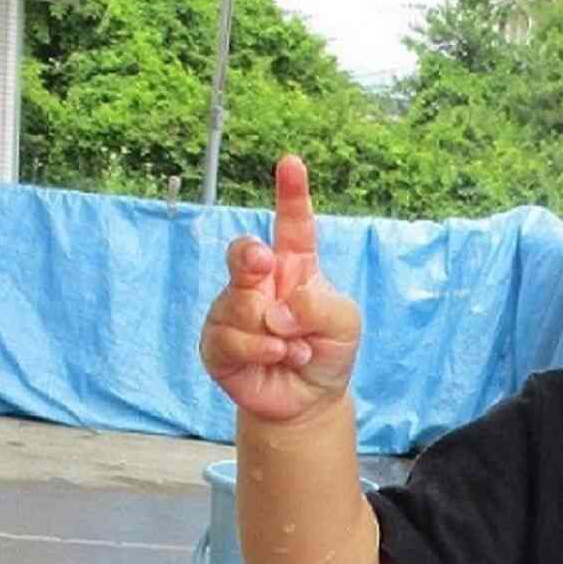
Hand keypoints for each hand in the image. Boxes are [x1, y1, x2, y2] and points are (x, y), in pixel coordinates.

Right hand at [199, 155, 360, 423]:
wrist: (309, 400)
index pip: (292, 224)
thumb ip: (319, 306)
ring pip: (241, 304)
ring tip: (296, 349)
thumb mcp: (345, 324)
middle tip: (265, 265)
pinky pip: (230, 338)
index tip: (292, 163)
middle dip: (250, 256)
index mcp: (293, 265)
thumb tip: (277, 309)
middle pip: (244, 253)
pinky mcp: (217, 343)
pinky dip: (261, 349)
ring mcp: (234, 311)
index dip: (291, 194)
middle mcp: (259, 282)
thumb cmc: (328, 352)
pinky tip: (278, 357)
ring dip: (275, 331)